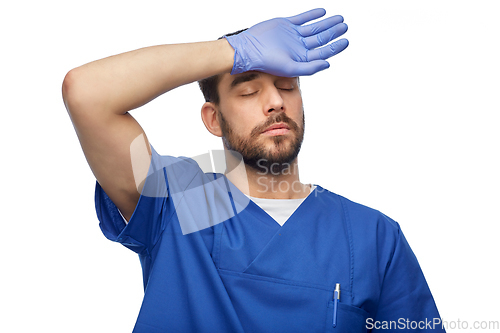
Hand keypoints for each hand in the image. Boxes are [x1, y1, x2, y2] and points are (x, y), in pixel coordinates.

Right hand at [225, 8, 348, 76]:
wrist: (249, 49)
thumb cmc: (267, 62)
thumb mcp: (291, 68)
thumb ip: (310, 68)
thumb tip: (328, 64)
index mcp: (301, 58)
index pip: (323, 52)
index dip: (335, 47)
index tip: (346, 41)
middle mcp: (299, 47)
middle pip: (320, 39)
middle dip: (333, 33)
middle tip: (345, 27)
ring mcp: (293, 35)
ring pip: (314, 28)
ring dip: (326, 24)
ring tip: (339, 19)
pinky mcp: (286, 24)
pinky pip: (302, 18)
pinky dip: (312, 15)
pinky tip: (322, 12)